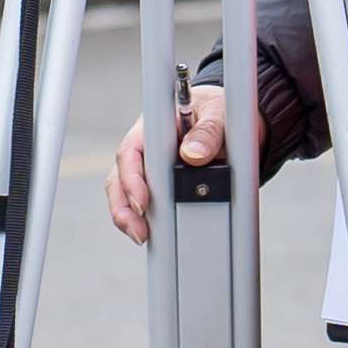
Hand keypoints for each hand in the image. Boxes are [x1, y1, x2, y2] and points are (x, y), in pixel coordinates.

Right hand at [108, 79, 228, 244]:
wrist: (227, 120)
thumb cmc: (216, 110)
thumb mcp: (217, 113)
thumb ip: (208, 131)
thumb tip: (194, 155)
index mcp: (152, 127)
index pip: (131, 152)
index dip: (132, 178)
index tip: (143, 201)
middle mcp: (143, 149)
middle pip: (120, 178)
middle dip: (124, 207)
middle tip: (140, 231)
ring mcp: (147, 168)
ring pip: (125, 193)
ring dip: (129, 217)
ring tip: (142, 237)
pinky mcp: (157, 185)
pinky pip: (142, 203)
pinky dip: (143, 219)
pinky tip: (150, 235)